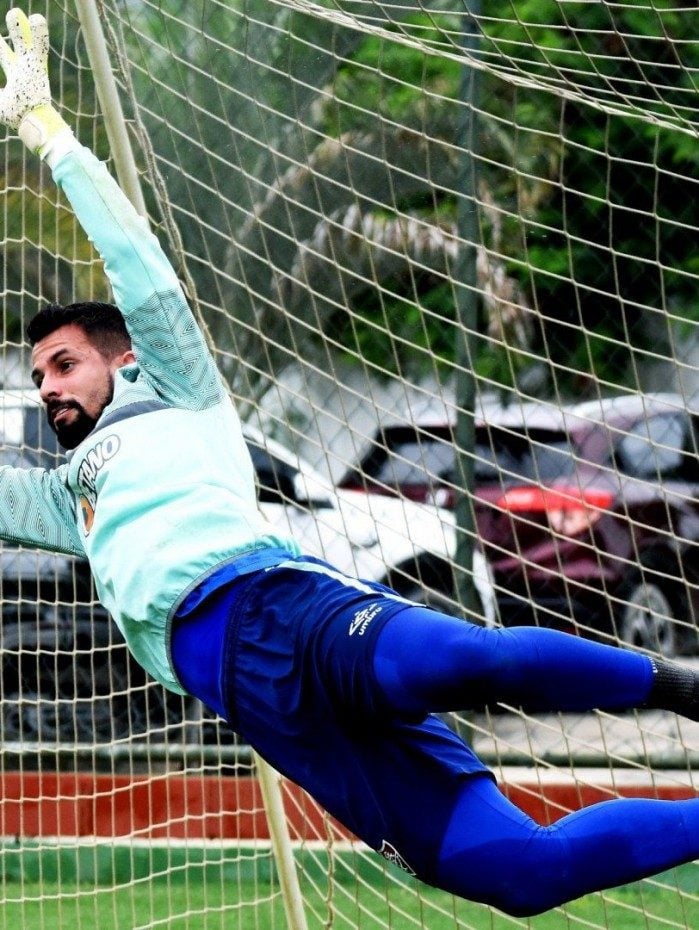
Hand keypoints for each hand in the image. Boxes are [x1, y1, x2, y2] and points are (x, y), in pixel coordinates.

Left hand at [0, 8, 66, 152]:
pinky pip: (40, 47)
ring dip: (20, 28)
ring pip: (25, 43)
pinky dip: (39, 33)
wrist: (32, 122)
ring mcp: (31, 67)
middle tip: (11, 17)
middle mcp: (22, 70)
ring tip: (16, 12)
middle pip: (12, 48)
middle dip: (10, 36)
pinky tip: (36, 18)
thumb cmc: (15, 116)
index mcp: (14, 76)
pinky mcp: (39, 67)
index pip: (4, 56)